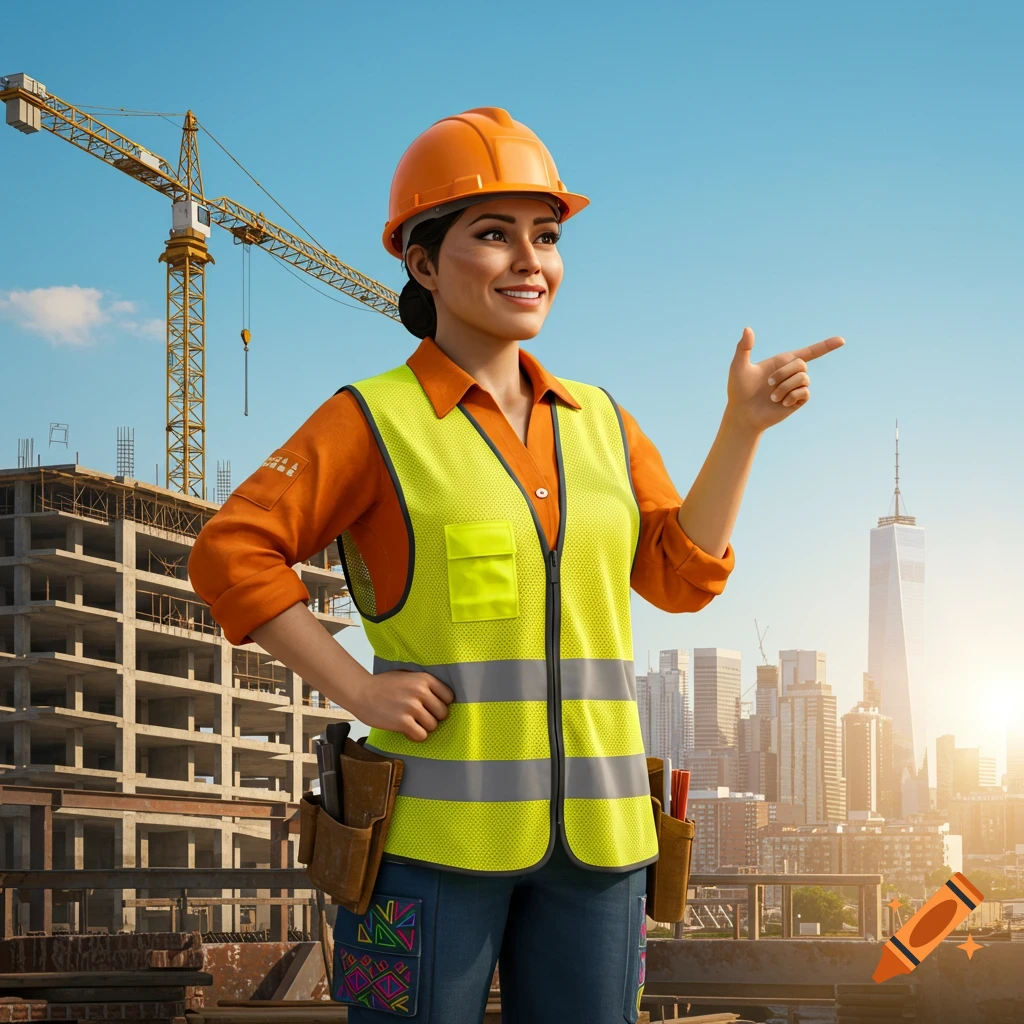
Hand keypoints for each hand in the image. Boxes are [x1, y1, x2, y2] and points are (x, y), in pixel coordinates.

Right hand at [348, 669, 455, 741]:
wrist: (361, 692)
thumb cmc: (383, 685)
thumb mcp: (407, 676)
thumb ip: (424, 684)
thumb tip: (443, 698)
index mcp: (424, 679)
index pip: (449, 696)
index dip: (441, 704)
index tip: (432, 707)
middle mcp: (421, 692)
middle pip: (443, 713)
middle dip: (433, 717)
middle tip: (420, 717)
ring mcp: (412, 707)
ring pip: (433, 726)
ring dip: (423, 727)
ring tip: (411, 722)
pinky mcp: (403, 722)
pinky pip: (421, 735)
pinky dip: (415, 736)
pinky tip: (407, 730)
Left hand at [726, 327, 844, 432]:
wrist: (742, 414)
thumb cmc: (738, 390)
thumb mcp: (739, 366)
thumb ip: (744, 347)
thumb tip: (748, 329)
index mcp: (782, 362)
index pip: (809, 352)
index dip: (826, 346)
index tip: (841, 340)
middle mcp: (792, 374)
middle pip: (801, 364)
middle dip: (784, 373)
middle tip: (768, 383)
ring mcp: (795, 388)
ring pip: (803, 378)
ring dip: (785, 387)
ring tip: (772, 397)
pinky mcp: (797, 401)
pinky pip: (805, 392)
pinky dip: (792, 395)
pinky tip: (781, 403)